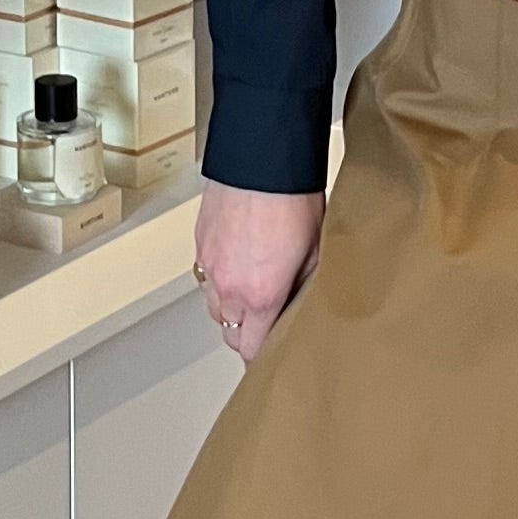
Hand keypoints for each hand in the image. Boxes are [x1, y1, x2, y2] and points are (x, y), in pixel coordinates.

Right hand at [194, 181, 324, 366]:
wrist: (262, 159)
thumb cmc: (292, 198)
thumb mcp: (316, 252)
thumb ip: (305, 289)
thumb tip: (305, 308)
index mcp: (260, 295)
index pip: (250, 349)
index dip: (262, 358)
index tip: (272, 359)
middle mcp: (228, 286)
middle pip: (230, 333)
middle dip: (247, 335)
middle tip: (268, 327)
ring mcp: (209, 264)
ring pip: (215, 306)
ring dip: (232, 308)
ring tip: (254, 294)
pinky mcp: (201, 243)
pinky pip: (207, 276)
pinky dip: (221, 279)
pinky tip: (241, 264)